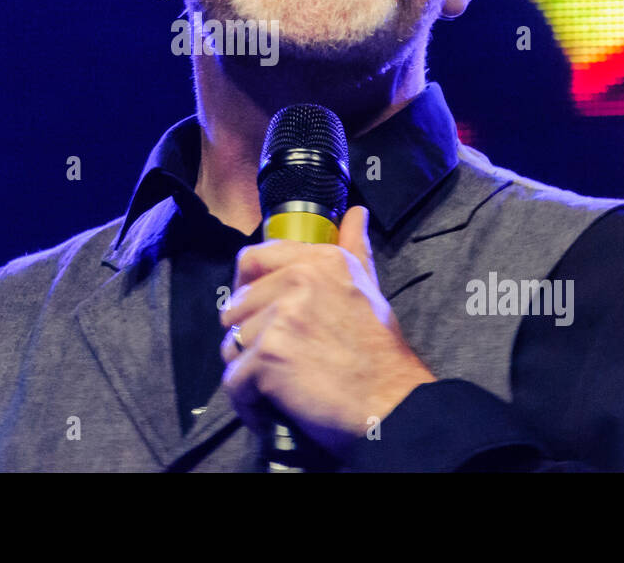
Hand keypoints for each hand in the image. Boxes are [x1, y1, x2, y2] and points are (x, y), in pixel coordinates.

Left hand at [219, 205, 434, 458]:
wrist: (393, 404)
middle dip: (248, 338)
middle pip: (235, 307)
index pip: (252, 259)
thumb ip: (354, 248)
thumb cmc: (379, 354)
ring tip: (279, 387)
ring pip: (231, 345)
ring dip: (248, 372)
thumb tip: (355, 213)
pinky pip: (233, 381)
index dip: (246, 290)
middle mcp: (299, 279)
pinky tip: (270, 409)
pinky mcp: (268, 354)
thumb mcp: (367, 288)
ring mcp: (281, 316)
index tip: (259, 315)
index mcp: (320, 259)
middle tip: (279, 362)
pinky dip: (247, 403)